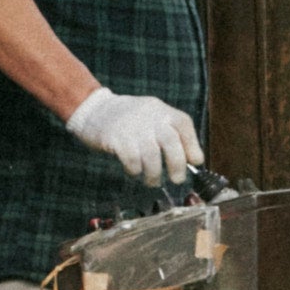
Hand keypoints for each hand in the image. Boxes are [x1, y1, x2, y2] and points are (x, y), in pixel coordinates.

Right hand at [63, 84, 202, 187]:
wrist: (94, 109)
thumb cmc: (129, 120)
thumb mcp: (153, 117)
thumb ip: (170, 133)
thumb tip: (190, 160)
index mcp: (162, 110)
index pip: (184, 124)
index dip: (193, 145)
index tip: (195, 162)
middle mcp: (150, 116)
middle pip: (170, 142)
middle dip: (176, 165)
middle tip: (177, 179)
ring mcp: (132, 126)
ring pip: (151, 155)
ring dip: (154, 173)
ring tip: (153, 181)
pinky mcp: (115, 138)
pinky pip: (131, 160)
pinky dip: (135, 170)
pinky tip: (133, 172)